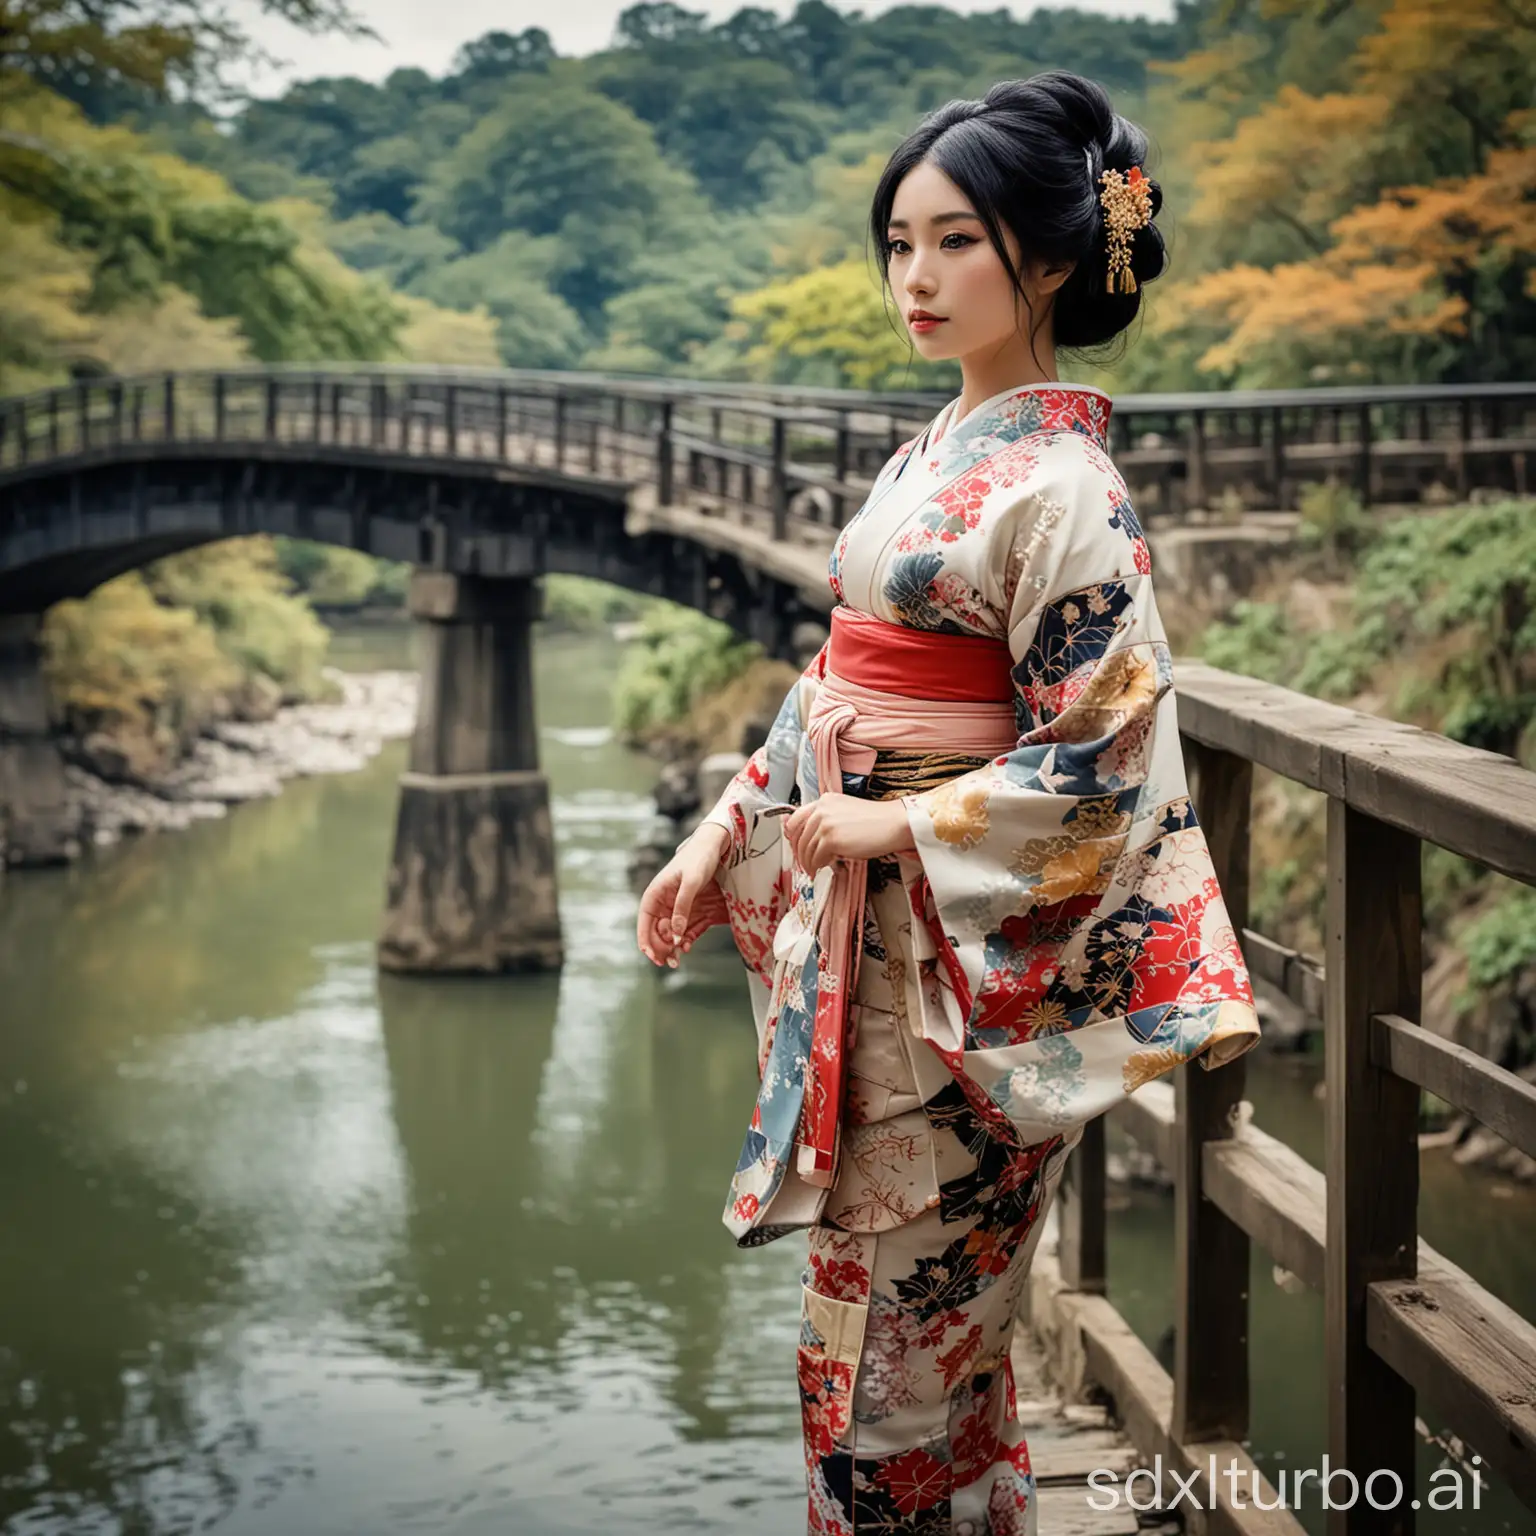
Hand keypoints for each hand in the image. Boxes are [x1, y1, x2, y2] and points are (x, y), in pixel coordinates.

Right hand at [637, 822, 731, 968]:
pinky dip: (682, 939)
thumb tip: (674, 932)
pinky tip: (686, 947)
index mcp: (656, 893)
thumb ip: (682, 906)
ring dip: (670, 947)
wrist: (714, 847)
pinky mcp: (689, 909)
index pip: (644, 920)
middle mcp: (663, 902)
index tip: (649, 955)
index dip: (645, 939)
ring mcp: (675, 906)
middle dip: (659, 948)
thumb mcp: (691, 882)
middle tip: (668, 963)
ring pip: (668, 932)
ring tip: (675, 962)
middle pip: (655, 930)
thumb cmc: (699, 859)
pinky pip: (682, 928)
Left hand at [784, 796, 914, 876]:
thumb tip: (814, 840)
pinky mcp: (831, 839)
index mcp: (824, 801)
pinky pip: (816, 858)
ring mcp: (825, 824)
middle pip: (798, 837)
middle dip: (800, 854)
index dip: (793, 836)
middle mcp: (821, 809)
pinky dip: (818, 866)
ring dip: (809, 863)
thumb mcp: (846, 813)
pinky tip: (825, 868)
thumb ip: (828, 820)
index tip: (796, 847)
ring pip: (806, 849)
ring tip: (814, 870)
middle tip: (805, 864)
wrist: (894, 824)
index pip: (796, 818)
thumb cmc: (876, 822)